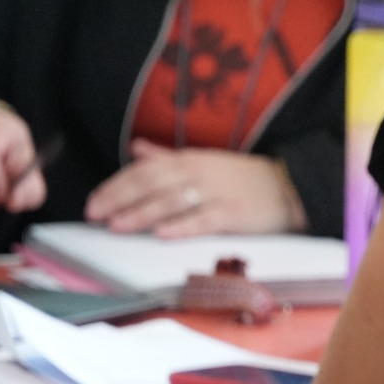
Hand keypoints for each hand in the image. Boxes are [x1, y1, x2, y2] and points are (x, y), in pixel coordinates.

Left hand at [84, 139, 306, 236]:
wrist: (288, 186)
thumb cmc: (242, 178)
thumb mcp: (204, 161)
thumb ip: (167, 157)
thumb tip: (137, 150)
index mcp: (188, 160)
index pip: (144, 171)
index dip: (116, 186)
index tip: (94, 202)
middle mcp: (198, 173)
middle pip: (151, 184)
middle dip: (119, 200)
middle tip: (96, 215)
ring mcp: (216, 193)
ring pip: (171, 202)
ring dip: (141, 214)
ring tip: (117, 226)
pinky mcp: (233, 213)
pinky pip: (203, 220)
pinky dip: (181, 227)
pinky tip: (162, 234)